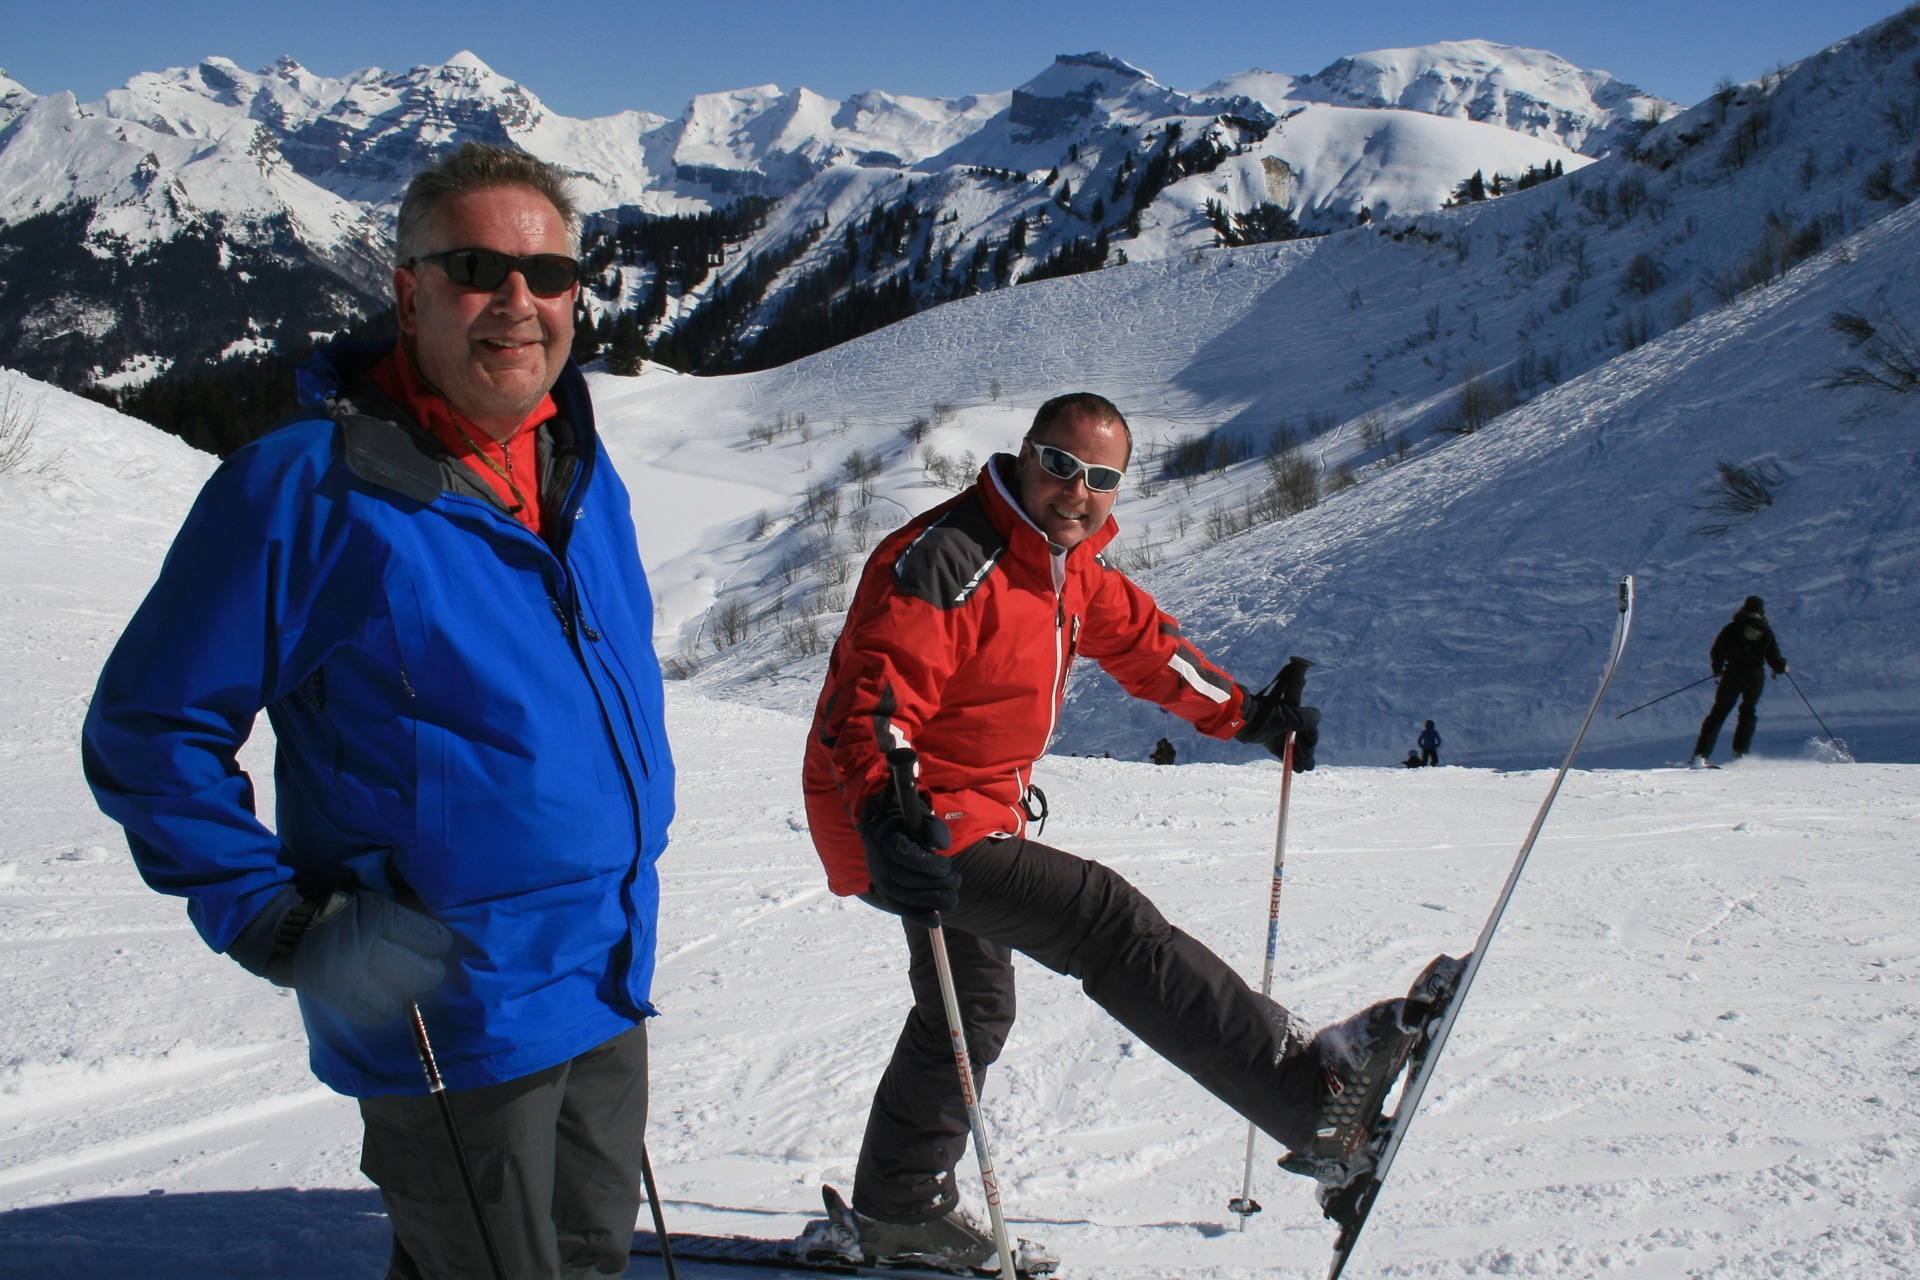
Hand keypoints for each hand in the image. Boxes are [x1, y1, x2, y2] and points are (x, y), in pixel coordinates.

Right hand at [248, 890, 452, 1025]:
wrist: (281, 927)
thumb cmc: (332, 906)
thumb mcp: (367, 896)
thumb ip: (398, 908)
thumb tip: (432, 925)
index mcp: (377, 915)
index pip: (427, 937)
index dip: (439, 943)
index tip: (439, 945)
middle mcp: (366, 946)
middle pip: (419, 973)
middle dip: (430, 974)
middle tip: (430, 971)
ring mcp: (349, 975)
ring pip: (398, 999)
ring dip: (408, 997)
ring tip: (409, 990)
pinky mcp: (334, 996)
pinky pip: (371, 1014)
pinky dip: (384, 1012)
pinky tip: (388, 1004)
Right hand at [860, 790, 956, 926]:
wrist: (887, 834)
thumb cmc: (910, 827)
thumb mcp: (923, 820)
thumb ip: (934, 829)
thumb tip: (943, 846)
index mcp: (888, 840)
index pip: (903, 855)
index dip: (927, 865)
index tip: (946, 866)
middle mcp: (880, 862)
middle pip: (904, 880)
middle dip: (935, 884)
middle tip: (955, 879)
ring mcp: (881, 880)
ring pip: (902, 896)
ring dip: (931, 900)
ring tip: (952, 894)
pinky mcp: (886, 893)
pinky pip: (899, 908)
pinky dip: (918, 916)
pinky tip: (935, 921)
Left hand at [1235, 692, 1321, 771]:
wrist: (1238, 721)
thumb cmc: (1262, 717)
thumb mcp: (1284, 718)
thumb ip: (1302, 718)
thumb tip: (1317, 716)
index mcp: (1292, 711)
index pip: (1309, 726)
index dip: (1311, 739)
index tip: (1309, 750)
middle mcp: (1287, 720)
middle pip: (1302, 738)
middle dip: (1306, 752)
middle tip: (1308, 764)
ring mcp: (1277, 730)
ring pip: (1293, 746)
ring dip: (1300, 757)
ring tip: (1304, 769)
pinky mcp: (1269, 739)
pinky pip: (1281, 750)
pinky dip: (1288, 758)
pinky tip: (1295, 769)